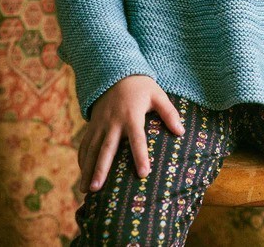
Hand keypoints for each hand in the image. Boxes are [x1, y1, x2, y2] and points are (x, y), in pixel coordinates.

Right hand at [78, 75, 184, 192]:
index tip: (143, 174)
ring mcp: (100, 124)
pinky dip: (83, 159)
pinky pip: (86, 143)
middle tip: (97, 189)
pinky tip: (83, 174)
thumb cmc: (140, 86)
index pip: (138, 138)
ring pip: (92, 149)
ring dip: (88, 170)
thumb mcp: (157, 95)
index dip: (141, 155)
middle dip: (101, 169)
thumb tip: (181, 132)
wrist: (116, 73)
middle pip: (107, 149)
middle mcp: (113, 122)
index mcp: (132, 115)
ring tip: (85, 190)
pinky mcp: (93, 124)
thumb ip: (169, 113)